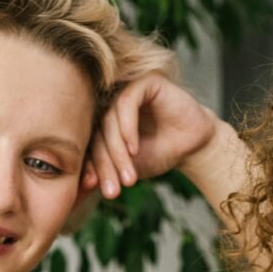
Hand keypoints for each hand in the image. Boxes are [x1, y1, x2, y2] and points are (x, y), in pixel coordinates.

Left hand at [82, 72, 218, 198]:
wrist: (193, 145)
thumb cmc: (160, 154)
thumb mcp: (128, 168)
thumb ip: (105, 171)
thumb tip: (79, 188)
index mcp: (102, 121)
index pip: (89, 143)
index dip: (90, 166)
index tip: (92, 188)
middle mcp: (111, 103)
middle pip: (97, 133)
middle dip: (105, 165)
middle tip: (113, 190)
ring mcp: (127, 90)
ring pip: (110, 120)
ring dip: (118, 152)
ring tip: (129, 177)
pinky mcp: (145, 81)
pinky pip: (127, 102)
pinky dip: (128, 128)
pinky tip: (134, 149)